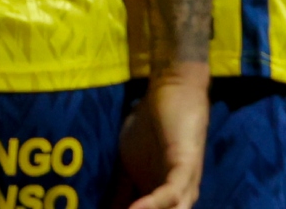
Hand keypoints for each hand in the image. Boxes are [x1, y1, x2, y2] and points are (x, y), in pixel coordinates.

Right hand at [119, 64, 208, 208]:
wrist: (172, 88)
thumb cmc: (151, 122)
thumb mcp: (127, 160)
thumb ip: (117, 186)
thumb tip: (100, 204)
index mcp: (159, 196)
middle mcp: (175, 196)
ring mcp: (183, 183)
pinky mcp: (186, 166)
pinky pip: (172, 192)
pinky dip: (154, 203)